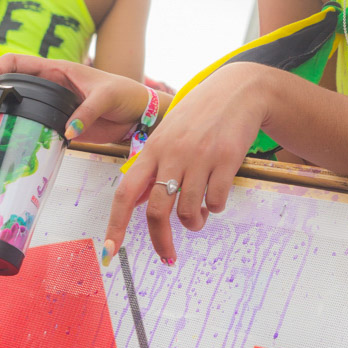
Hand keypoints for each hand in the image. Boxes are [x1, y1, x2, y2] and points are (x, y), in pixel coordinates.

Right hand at [0, 54, 149, 143]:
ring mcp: (53, 107)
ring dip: (0, 118)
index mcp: (57, 70)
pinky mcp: (59, 125)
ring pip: (19, 109)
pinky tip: (7, 144)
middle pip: (12, 87)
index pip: (18, 62)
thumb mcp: (107, 96)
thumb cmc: (125, 93)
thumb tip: (69, 130)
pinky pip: (34, 128)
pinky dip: (19, 134)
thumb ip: (88, 111)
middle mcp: (50, 87)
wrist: (139, 114)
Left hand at [102, 62, 272, 265]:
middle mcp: (173, 154)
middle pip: (156, 211)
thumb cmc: (199, 115)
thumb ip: (151, 166)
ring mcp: (200, 157)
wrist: (237, 90)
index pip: (126, 193)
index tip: (110, 251)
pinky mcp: (227, 160)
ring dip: (193, 223)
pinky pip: (216, 202)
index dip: (116, 225)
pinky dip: (216, 208)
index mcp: (153, 149)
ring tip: (198, 218)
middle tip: (168, 257)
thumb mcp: (168, 134)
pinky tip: (216, 196)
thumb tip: (133, 202)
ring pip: (188, 211)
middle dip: (161, 241)